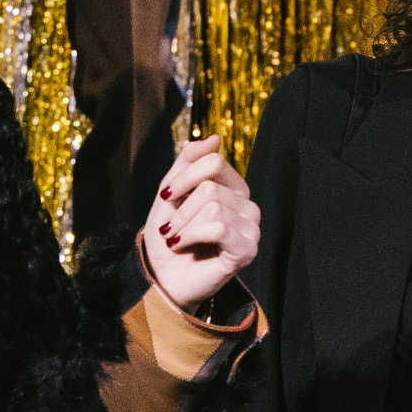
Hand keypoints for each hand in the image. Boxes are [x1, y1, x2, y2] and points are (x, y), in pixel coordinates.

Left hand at [142, 135, 258, 308]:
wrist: (160, 275)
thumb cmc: (168, 234)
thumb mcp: (172, 191)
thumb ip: (189, 161)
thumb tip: (216, 137)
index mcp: (234, 189)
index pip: (214, 162)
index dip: (183, 178)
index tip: (167, 197)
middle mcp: (248, 207)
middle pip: (211, 187)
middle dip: (181, 208)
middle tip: (169, 228)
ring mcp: (251, 229)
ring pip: (214, 207)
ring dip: (184, 225)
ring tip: (175, 239)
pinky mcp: (246, 251)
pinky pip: (219, 229)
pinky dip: (192, 236)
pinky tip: (183, 246)